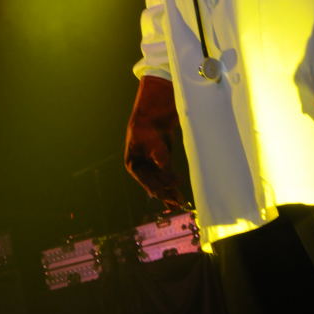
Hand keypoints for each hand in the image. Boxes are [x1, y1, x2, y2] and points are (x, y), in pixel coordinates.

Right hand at [124, 76, 185, 208]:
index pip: (147, 182)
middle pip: (154, 184)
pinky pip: (165, 174)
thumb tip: (172, 182)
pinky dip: (171, 181)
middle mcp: (141, 166)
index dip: (160, 190)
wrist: (153, 110)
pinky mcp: (160, 158)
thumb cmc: (149, 127)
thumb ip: (163, 163)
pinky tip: (177, 190)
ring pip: (160, 181)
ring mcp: (150, 163)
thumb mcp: (156, 145)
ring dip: (169, 190)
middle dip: (166, 194)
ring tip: (180, 201)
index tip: (172, 196)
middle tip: (179, 202)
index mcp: (133, 164)